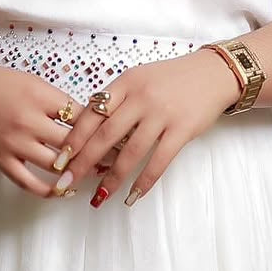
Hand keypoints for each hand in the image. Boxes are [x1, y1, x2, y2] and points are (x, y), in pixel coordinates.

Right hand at [0, 61, 108, 197]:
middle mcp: (30, 121)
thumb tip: (84, 117)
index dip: (104, 125)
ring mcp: (15, 144)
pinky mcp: (1, 160)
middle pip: (75, 142)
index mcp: (39, 96)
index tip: (122, 132)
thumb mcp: (29, 80)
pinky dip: (50, 190)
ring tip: (99, 174)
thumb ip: (55, 99)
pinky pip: (30, 183)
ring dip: (80, 172)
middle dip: (101, 151)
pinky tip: (65, 190)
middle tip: (121, 157)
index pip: (81, 115)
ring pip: (57, 165)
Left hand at [47, 50, 242, 206]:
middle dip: (83, 162)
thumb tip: (87, 129)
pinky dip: (144, 181)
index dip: (74, 139)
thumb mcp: (138, 79)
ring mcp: (162, 114)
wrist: (212, 73)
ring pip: (130, 152)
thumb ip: (117, 100)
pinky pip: (159, 161)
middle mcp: (141, 98)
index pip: (92, 113)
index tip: (59, 159)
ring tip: (98, 197)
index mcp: (125, 83)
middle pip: (105, 135)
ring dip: (112, 178)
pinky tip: (132, 196)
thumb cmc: (171, 79)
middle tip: (67, 183)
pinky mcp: (182, 129)